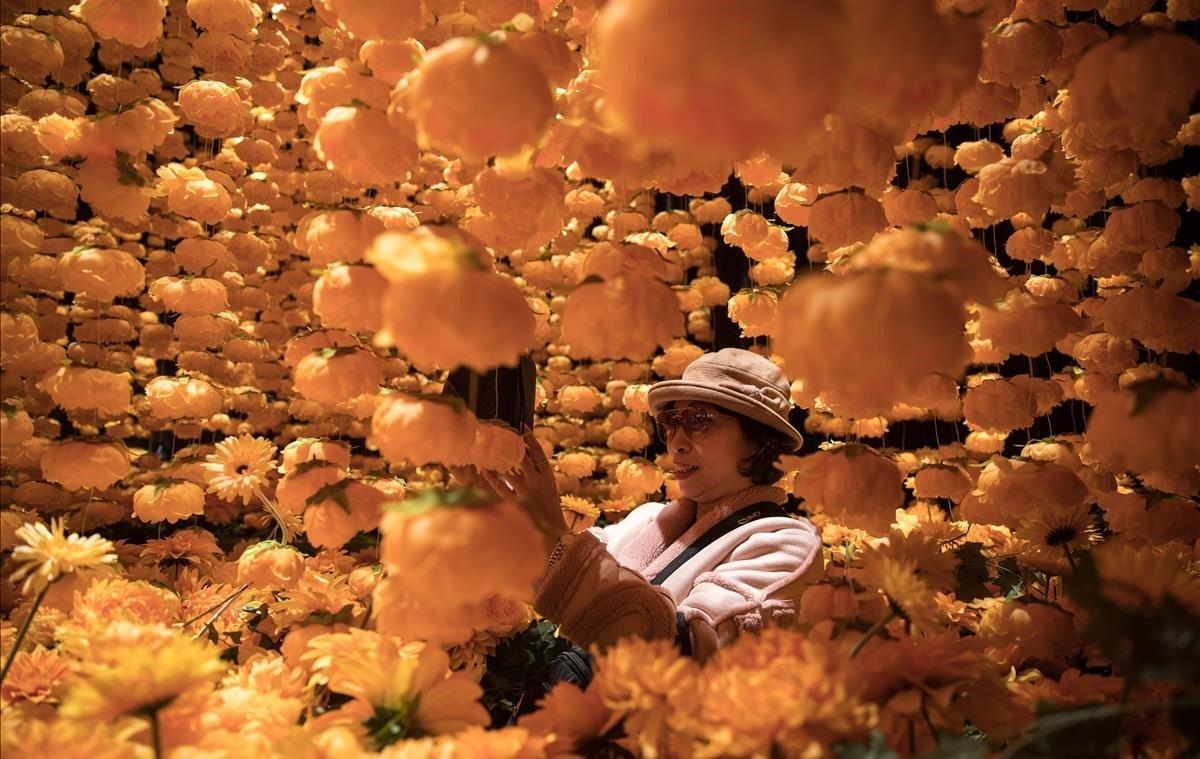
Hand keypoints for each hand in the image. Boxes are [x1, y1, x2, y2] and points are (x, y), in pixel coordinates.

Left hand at [459, 426, 567, 546]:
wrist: (552, 533)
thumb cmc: (548, 509)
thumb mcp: (549, 488)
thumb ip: (538, 474)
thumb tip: (523, 459)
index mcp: (548, 477)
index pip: (539, 453)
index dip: (530, 439)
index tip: (522, 426)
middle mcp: (537, 482)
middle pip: (522, 458)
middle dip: (511, 445)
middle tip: (500, 434)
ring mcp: (526, 492)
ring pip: (509, 471)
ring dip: (498, 460)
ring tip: (488, 451)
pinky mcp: (515, 503)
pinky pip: (501, 487)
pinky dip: (492, 479)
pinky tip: (485, 472)